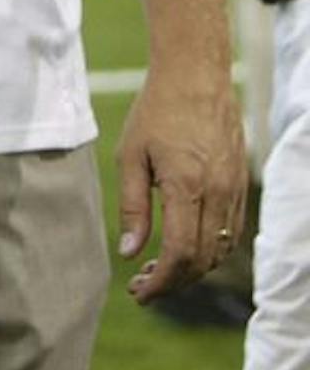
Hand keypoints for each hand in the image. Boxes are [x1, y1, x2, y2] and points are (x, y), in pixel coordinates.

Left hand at [117, 61, 247, 303]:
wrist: (196, 77)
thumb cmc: (155, 112)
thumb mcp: (130, 156)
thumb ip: (132, 207)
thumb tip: (129, 252)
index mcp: (186, 188)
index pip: (180, 254)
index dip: (162, 282)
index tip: (140, 293)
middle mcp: (217, 194)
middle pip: (202, 260)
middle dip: (173, 282)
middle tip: (142, 286)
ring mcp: (234, 190)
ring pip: (220, 250)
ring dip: (192, 269)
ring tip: (157, 270)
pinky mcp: (241, 184)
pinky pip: (230, 232)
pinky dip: (209, 250)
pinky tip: (183, 247)